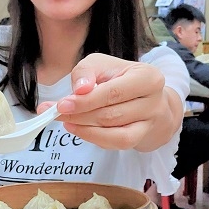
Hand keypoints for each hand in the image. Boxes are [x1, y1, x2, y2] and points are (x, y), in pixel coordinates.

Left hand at [38, 54, 174, 150]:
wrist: (146, 97)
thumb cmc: (120, 77)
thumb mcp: (102, 65)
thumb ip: (87, 71)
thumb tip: (80, 90)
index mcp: (147, 76)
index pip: (113, 92)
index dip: (85, 101)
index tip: (61, 105)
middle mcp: (153, 100)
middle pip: (111, 114)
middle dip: (79, 116)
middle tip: (55, 114)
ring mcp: (150, 122)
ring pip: (114, 132)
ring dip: (85, 128)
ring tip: (66, 121)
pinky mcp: (142, 137)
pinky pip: (117, 143)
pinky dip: (95, 138)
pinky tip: (80, 129)